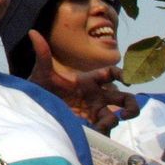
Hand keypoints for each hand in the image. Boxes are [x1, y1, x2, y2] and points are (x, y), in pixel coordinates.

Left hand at [26, 29, 141, 131]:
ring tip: (102, 125)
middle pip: (125, 99)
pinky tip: (92, 131)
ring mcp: (95, 111)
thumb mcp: (42, 71)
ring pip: (116, 117)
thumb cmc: (42, 87)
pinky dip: (102, 131)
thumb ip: (42, 54)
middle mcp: (97, 96)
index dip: (122, 74)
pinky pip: (104, 130)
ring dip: (114, 121)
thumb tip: (32, 32)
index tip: (126, 80)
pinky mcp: (90, 125)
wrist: (34, 106)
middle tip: (126, 113)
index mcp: (89, 80)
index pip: (111, 74)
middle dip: (132, 106)